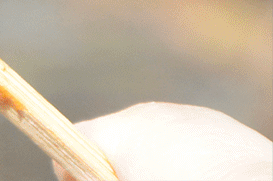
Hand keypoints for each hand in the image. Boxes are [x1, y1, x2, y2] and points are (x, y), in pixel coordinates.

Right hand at [53, 102, 271, 180]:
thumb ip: (99, 179)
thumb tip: (85, 176)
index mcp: (120, 132)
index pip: (74, 138)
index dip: (71, 166)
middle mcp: (146, 114)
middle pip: (114, 138)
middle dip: (117, 165)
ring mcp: (184, 115)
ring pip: (154, 137)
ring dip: (154, 160)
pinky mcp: (217, 122)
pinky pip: (188, 138)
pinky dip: (189, 158)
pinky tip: (204, 178)